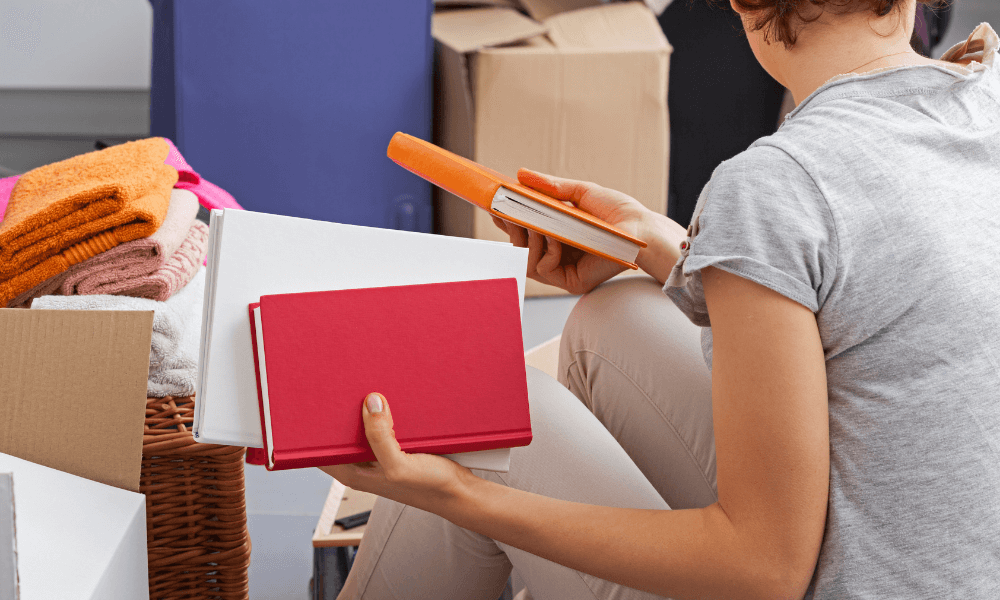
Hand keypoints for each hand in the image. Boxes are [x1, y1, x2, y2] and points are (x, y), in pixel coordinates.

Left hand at [319, 393, 474, 512]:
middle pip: (338, 436)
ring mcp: (378, 455)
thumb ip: (380, 437)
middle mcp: (361, 464)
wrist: (459, 492)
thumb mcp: (399, 467)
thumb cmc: (429, 489)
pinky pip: (381, 425)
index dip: (313, 431)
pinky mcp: (395, 447)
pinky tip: (387, 402)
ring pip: (360, 428)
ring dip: (362, 412)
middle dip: (337, 415)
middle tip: (339, 388)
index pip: (319, 451)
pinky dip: (382, 414)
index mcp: (353, 473)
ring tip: (361, 390)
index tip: (314, 405)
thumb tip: (370, 404)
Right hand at [492, 169, 654, 294]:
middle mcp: (559, 256)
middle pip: (520, 248)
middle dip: (513, 230)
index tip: (495, 210)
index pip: (525, 234)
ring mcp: (564, 271)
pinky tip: (555, 237)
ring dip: (529, 239)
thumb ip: (550, 187)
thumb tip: (520, 174)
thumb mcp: (580, 193)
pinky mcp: (571, 282)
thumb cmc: (618, 212)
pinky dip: (545, 251)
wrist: (640, 229)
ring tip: (540, 224)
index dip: (508, 223)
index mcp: (559, 237)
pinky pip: (542, 269)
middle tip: (510, 214)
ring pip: (526, 260)